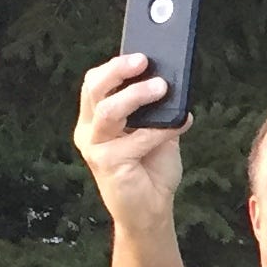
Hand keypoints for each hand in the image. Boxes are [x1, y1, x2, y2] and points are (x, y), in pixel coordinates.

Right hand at [74, 53, 183, 225]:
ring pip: (108, 110)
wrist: (151, 212)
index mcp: (96, 119)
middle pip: (94, 89)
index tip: (140, 54)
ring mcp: (94, 148)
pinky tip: (177, 126)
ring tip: (162, 87)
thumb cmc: (152, 171)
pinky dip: (157, 130)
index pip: (95, 83)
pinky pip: (134, 139)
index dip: (114, 66)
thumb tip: (174, 83)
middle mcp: (89, 131)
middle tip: (143, 60)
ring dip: (137, 95)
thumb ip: (159, 111)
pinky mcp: (106, 164)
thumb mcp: (157, 133)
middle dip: (118, 70)